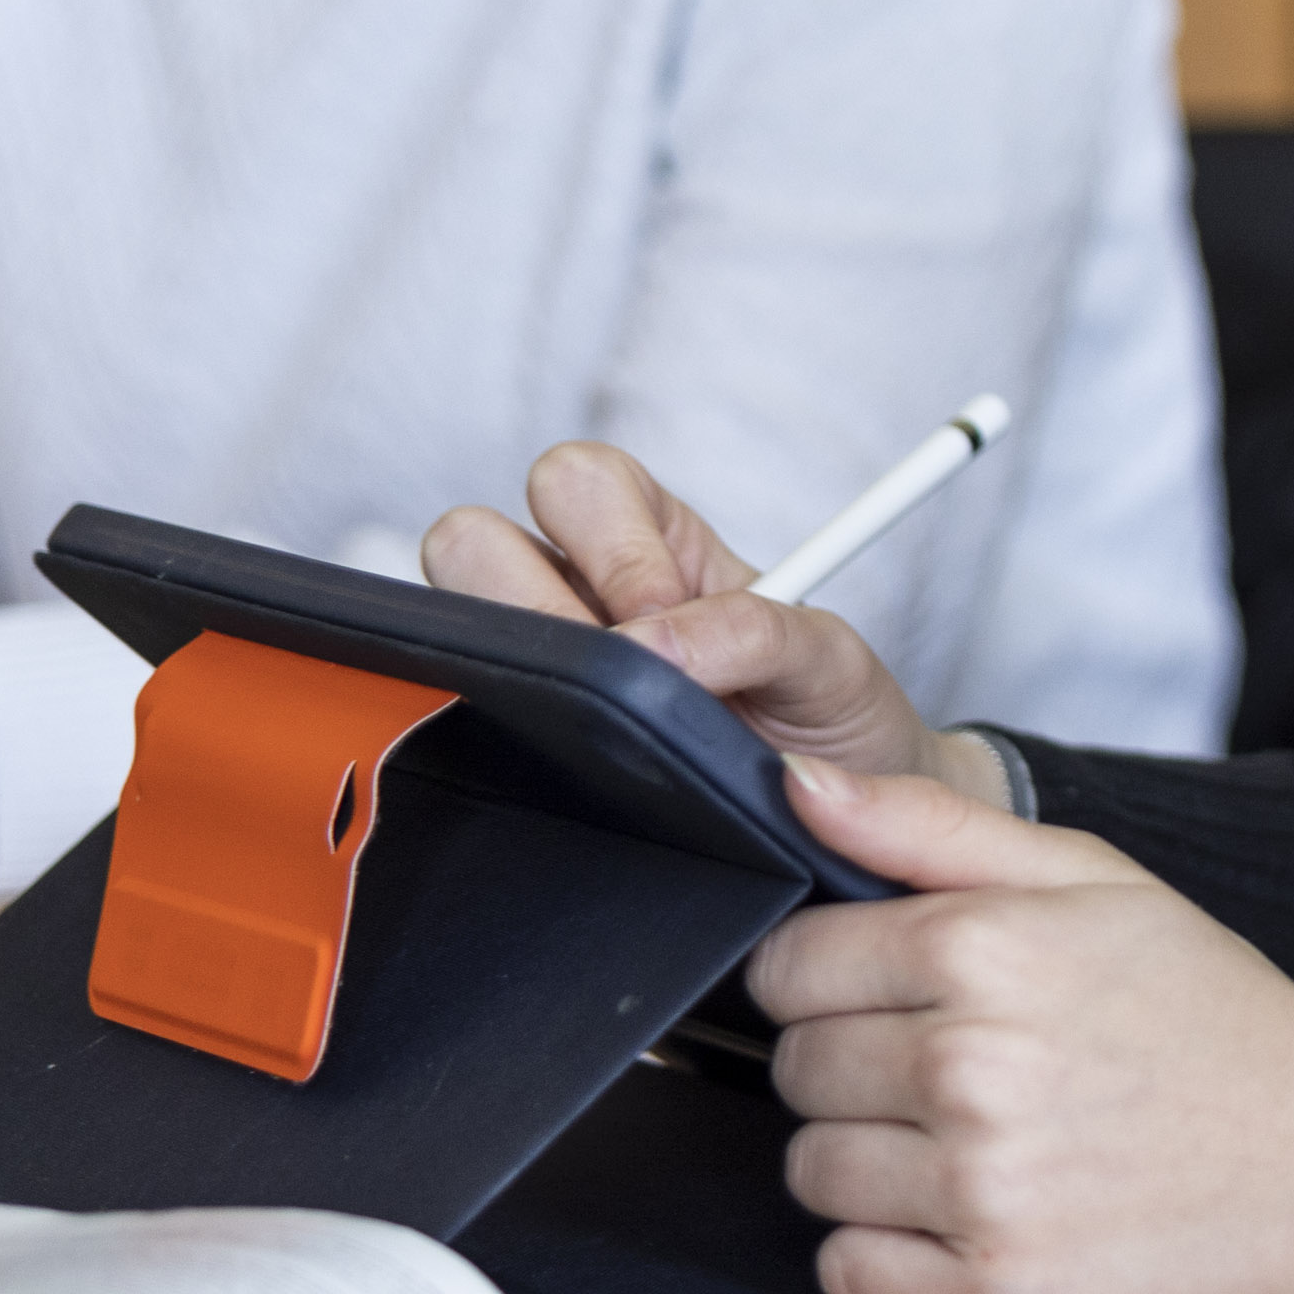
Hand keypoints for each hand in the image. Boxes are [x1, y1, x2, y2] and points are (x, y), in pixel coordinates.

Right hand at [423, 440, 938, 783]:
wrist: (843, 813)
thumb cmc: (826, 713)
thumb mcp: (824, 655)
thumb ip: (755, 630)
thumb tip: (645, 648)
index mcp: (651, 539)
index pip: (574, 480)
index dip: (613, 545)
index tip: (668, 610)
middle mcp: (577, 591)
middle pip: (471, 538)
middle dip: (540, 601)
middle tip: (625, 669)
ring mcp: (541, 668)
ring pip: (449, 623)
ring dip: (523, 666)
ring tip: (606, 720)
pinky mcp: (514, 742)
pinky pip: (455, 719)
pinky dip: (500, 732)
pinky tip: (576, 763)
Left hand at [739, 761, 1293, 1293]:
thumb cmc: (1209, 1010)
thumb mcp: (1094, 878)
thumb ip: (932, 824)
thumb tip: (795, 783)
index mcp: (980, 952)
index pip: (787, 966)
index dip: (828, 976)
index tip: (892, 993)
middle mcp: (967, 1072)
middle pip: (794, 1069)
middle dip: (851, 1063)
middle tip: (954, 1069)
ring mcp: (980, 1194)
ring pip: (811, 1172)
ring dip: (868, 1159)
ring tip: (972, 1142)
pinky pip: (849, 1271)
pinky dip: (888, 1251)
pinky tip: (967, 1217)